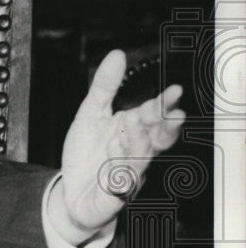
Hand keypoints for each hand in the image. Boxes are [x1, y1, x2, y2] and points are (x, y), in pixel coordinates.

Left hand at [55, 50, 184, 244]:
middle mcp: (136, 151)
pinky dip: (118, 168)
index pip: (153, 115)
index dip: (165, 104)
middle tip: (172, 112)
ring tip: (132, 122)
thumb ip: (104, 86)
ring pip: (141, 158)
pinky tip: (112, 153)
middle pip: (156, 137)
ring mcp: (128, 173)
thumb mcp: (90, 113)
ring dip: (138, 140)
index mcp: (133, 130)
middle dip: (164, 125)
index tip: (175, 91)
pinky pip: (122, 181)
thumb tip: (118, 54)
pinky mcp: (115, 194)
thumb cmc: (87, 153)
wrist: (71, 190)